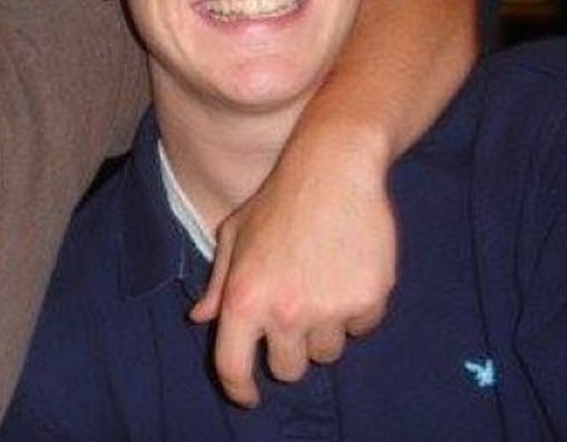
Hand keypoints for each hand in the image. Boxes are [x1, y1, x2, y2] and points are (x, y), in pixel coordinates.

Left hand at [189, 138, 396, 406]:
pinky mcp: (368, 301)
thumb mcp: (233, 236)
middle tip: (293, 315)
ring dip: (323, 330)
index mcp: (243, 298)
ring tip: (320, 282)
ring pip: (326, 353)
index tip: (248, 396)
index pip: (233, 366)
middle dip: (288, 351)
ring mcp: (328, 310)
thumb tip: (201, 318)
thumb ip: (218, 284)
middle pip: (288, 370)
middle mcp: (284, 312)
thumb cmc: (276, 201)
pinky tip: (347, 272)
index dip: (239, 390)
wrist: (332, 171)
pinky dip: (355, 311)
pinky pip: (361, 329)